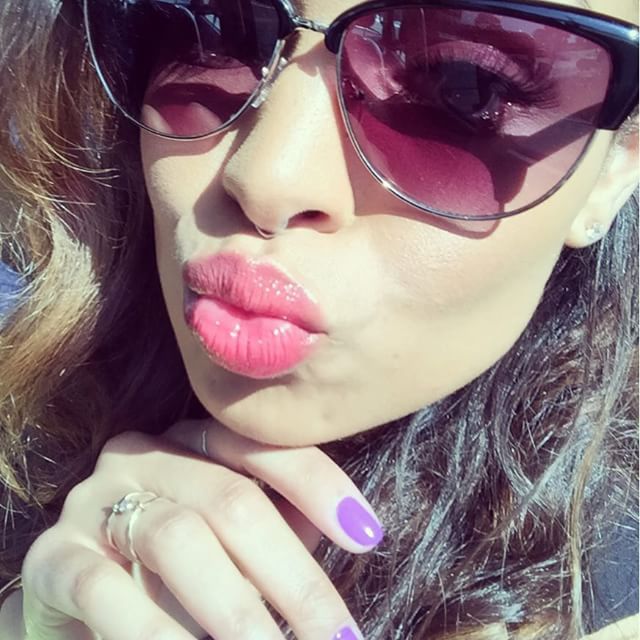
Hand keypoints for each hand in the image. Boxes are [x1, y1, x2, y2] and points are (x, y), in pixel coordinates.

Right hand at [18, 420, 382, 639]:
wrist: (82, 605)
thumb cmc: (178, 573)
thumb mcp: (236, 545)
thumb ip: (282, 531)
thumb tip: (357, 535)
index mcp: (191, 441)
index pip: (262, 447)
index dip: (319, 486)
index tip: (368, 536)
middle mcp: (143, 455)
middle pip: (231, 500)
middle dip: (292, 574)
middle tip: (336, 635)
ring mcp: (93, 500)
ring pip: (177, 538)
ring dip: (235, 608)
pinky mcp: (54, 556)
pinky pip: (106, 589)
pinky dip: (155, 633)